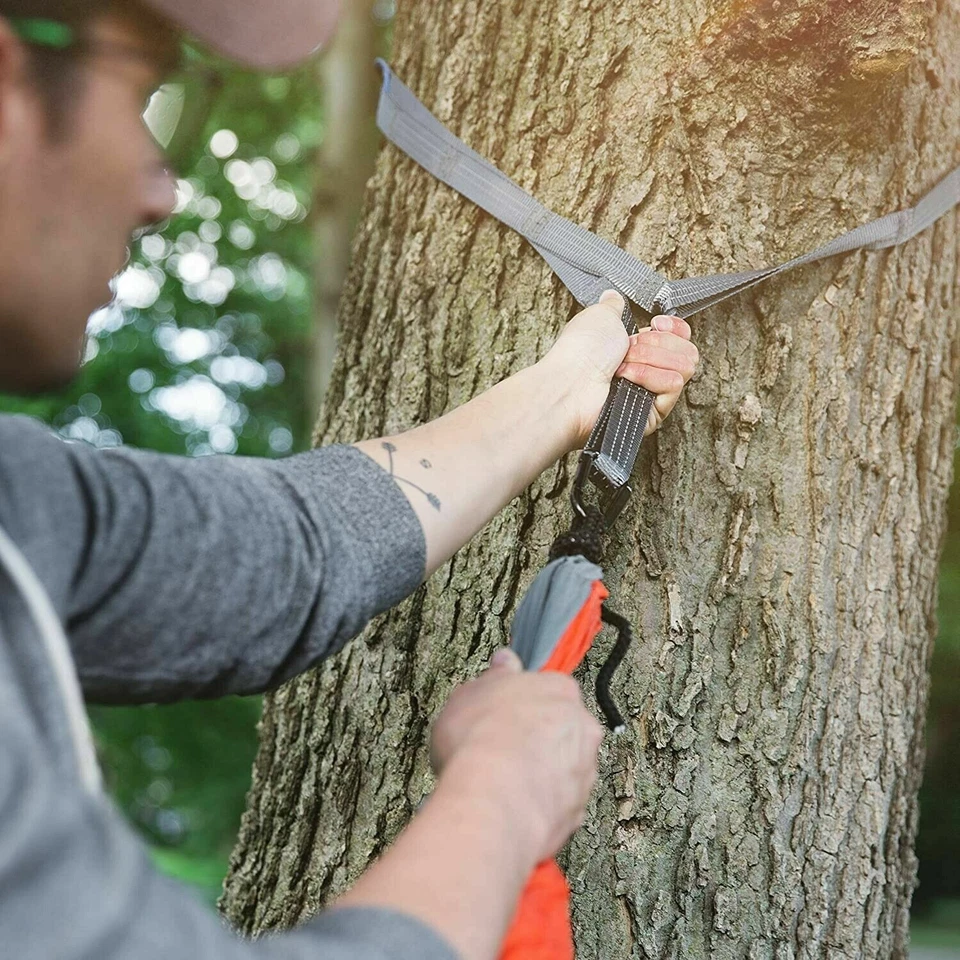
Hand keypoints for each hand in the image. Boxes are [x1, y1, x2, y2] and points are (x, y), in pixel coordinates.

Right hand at [431, 649, 603, 863]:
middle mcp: (582, 728)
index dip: (524, 702)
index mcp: (560, 690)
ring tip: (504, 783)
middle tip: (503, 748)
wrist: (492, 800)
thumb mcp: (471, 692)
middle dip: (538, 737)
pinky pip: (560, 802)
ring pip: (564, 766)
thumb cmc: (480, 740)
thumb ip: (495, 675)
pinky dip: (541, 804)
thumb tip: (504, 662)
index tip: (506, 711)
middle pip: (563, 727)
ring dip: (542, 772)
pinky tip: (513, 806)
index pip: (549, 687)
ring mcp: (584, 771)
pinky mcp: (578, 812)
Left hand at [540, 290, 698, 450]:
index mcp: (639, 350)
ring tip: (623, 366)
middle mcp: (648, 372)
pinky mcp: (653, 413)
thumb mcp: (601, 315)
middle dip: (657, 343)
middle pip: (688, 351)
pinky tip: (626, 379)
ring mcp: (651, 394)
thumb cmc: (581, 351)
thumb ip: (614, 305)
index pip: (682, 338)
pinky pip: (673, 384)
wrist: (570, 383)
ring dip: (650, 358)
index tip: (655, 323)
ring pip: (684, 366)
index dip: (675, 328)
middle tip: (629, 348)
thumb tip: (614, 296)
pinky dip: (649, 376)